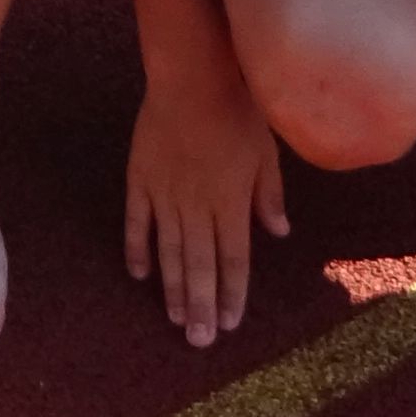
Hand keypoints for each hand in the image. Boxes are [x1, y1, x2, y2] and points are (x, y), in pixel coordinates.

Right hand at [123, 60, 286, 343]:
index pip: (233, 259)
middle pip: (199, 265)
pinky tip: (140, 274)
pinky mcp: (140, 179)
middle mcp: (197, 205)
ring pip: (168, 251)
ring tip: (174, 319)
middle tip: (198, 341)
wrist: (193, 75)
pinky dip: (138, 248)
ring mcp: (164, 194)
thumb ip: (268, 194)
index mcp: (231, 201)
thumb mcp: (267, 152)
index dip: (231, 293)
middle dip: (200, 306)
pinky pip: (136, 222)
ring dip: (172, 288)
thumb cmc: (238, 109)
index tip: (229, 324)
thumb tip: (279, 232)